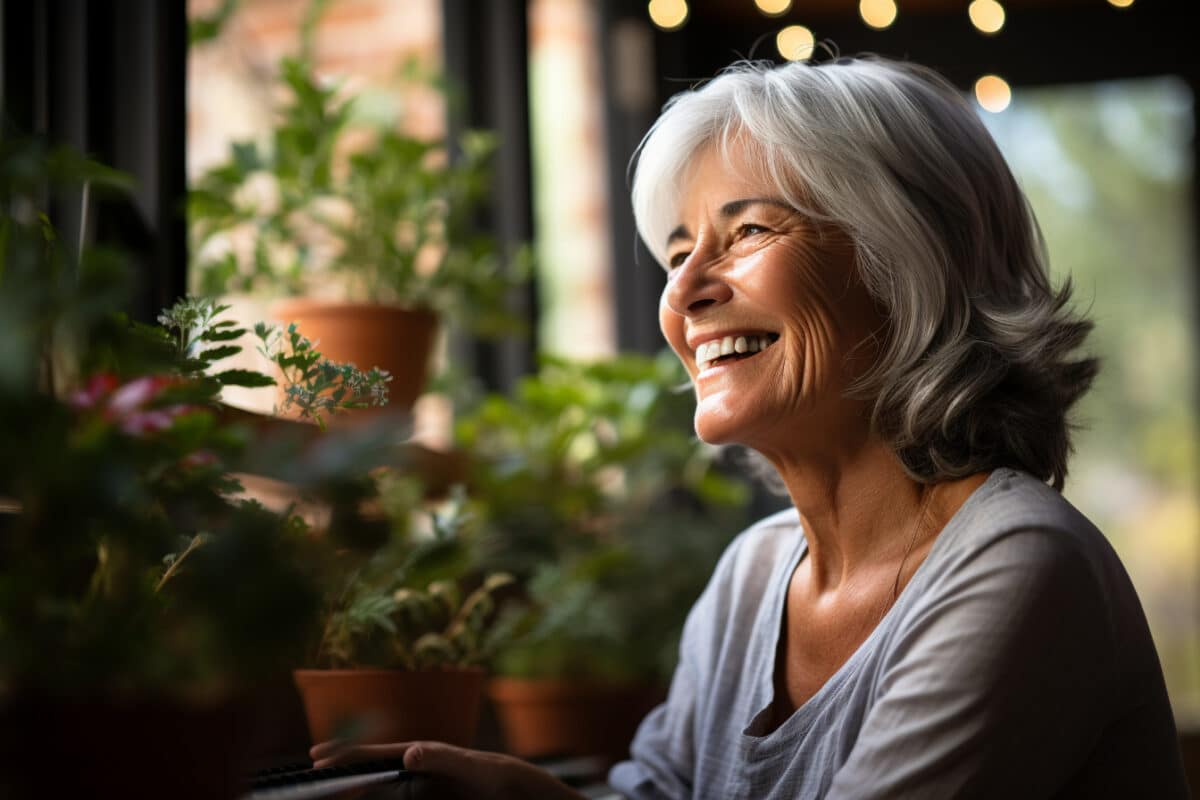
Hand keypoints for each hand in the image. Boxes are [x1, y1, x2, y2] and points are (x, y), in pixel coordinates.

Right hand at [309, 739, 588, 799]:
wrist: (514, 795)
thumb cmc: (492, 776)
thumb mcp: (469, 767)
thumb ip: (441, 757)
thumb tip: (409, 751)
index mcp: (417, 755)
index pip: (373, 753)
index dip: (344, 754)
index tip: (316, 757)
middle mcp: (412, 771)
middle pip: (367, 772)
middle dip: (340, 775)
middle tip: (312, 780)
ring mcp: (416, 790)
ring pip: (376, 791)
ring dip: (354, 792)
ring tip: (329, 795)